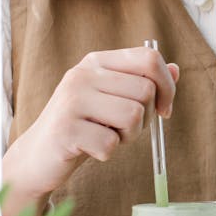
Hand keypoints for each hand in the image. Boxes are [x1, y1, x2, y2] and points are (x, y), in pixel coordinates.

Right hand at [2, 47, 178, 215]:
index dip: (167, 86)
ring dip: (127, 137)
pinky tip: (89, 150)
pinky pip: (111, 143)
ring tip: (105, 137)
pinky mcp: (66, 129)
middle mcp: (82, 74)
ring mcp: (71, 100)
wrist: (38, 156)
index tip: (164, 110)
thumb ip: (140, 83)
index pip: (148, 58)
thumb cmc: (82, 127)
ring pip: (133, 116)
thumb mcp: (111, 100)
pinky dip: (107, 153)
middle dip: (144, 119)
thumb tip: (176, 69)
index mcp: (96, 62)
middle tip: (122, 130)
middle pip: (145, 91)